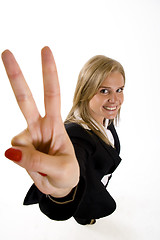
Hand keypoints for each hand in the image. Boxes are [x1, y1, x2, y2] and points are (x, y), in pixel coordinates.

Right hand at [2, 47, 78, 196]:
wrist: (61, 185)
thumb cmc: (67, 173)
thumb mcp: (61, 169)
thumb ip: (37, 160)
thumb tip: (10, 151)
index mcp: (55, 123)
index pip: (52, 94)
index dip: (49, 72)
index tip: (45, 50)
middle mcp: (40, 126)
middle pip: (26, 98)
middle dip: (16, 76)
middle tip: (6, 52)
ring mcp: (29, 137)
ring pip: (16, 139)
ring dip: (27, 157)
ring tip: (43, 168)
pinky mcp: (20, 149)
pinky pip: (15, 154)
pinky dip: (23, 163)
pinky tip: (33, 166)